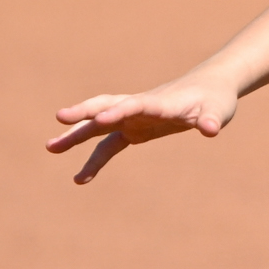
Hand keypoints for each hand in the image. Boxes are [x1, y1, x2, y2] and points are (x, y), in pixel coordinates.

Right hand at [47, 76, 239, 183]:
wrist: (209, 89)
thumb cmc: (215, 100)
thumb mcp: (219, 111)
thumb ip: (212, 120)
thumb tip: (211, 129)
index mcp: (160, 102)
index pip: (137, 104)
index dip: (120, 110)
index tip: (101, 117)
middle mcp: (140, 107)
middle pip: (107, 106)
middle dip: (84, 112)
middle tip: (60, 118)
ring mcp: (133, 117)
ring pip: (99, 125)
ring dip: (76, 136)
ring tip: (50, 147)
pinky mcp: (133, 129)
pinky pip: (109, 145)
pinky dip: (95, 159)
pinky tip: (81, 179)